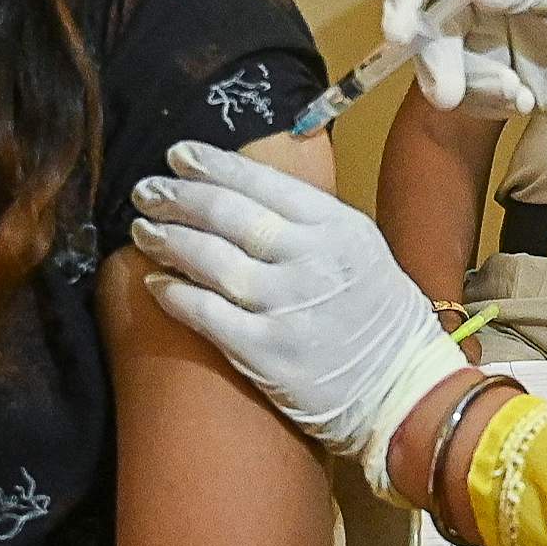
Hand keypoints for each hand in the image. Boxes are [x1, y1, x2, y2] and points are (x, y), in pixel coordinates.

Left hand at [130, 144, 462, 490]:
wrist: (403, 389)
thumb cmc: (377, 317)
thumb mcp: (360, 249)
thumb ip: (310, 221)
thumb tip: (243, 190)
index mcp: (338, 227)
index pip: (262, 182)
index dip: (212, 165)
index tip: (177, 156)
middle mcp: (312, 260)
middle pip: (228, 215)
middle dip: (178, 197)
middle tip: (146, 191)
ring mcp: (288, 307)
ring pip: (211, 260)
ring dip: (168, 240)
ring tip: (143, 230)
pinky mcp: (268, 353)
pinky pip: (208, 315)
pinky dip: (176, 296)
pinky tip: (156, 284)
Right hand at [382, 0, 546, 145]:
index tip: (397, 29)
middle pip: (425, 20)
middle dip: (436, 60)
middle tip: (449, 95)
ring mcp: (475, 32)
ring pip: (439, 61)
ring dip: (471, 85)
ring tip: (515, 94)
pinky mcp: (483, 71)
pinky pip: (462, 90)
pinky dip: (487, 101)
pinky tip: (524, 100)